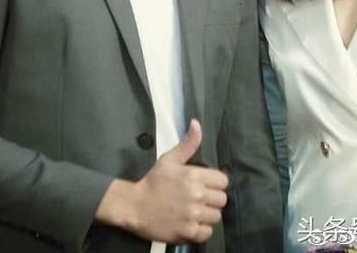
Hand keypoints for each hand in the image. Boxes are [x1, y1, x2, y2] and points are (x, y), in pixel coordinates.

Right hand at [97, 119, 228, 243]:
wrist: (134, 206)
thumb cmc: (152, 182)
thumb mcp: (169, 159)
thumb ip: (188, 143)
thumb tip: (197, 123)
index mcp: (194, 175)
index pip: (222, 181)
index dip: (215, 183)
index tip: (206, 185)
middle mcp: (196, 195)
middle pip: (221, 200)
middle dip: (212, 199)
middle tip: (199, 199)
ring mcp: (193, 215)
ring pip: (215, 216)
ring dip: (207, 215)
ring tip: (194, 211)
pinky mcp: (188, 232)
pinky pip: (207, 233)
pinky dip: (201, 230)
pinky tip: (190, 223)